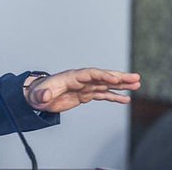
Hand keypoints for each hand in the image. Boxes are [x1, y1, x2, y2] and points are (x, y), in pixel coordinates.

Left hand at [24, 68, 140, 112]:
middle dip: (118, 77)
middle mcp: (78, 80)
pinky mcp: (83, 95)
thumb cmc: (35, 94)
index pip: (89, 74)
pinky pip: (101, 94)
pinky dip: (113, 96)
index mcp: (69, 77)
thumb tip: (44, 97)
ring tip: (136, 84)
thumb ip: (41, 96)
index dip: (102, 75)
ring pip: (104, 85)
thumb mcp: (37, 96)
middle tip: (135, 78)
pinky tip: (125, 99)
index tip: (114, 79)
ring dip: (120, 85)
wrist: (35, 97)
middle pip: (101, 76)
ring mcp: (82, 87)